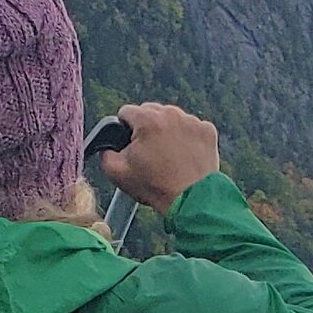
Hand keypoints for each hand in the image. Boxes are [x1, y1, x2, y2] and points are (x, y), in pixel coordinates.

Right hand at [100, 102, 219, 213]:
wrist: (190, 201)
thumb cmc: (155, 187)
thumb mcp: (116, 172)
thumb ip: (104, 153)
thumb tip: (106, 145)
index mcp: (147, 119)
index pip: (126, 112)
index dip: (124, 130)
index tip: (131, 145)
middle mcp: (171, 114)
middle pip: (150, 111)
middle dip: (147, 128)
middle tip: (150, 152)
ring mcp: (192, 121)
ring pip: (172, 118)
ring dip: (167, 131)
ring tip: (168, 156)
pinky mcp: (207, 131)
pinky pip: (191, 128)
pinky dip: (187, 138)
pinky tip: (184, 156)